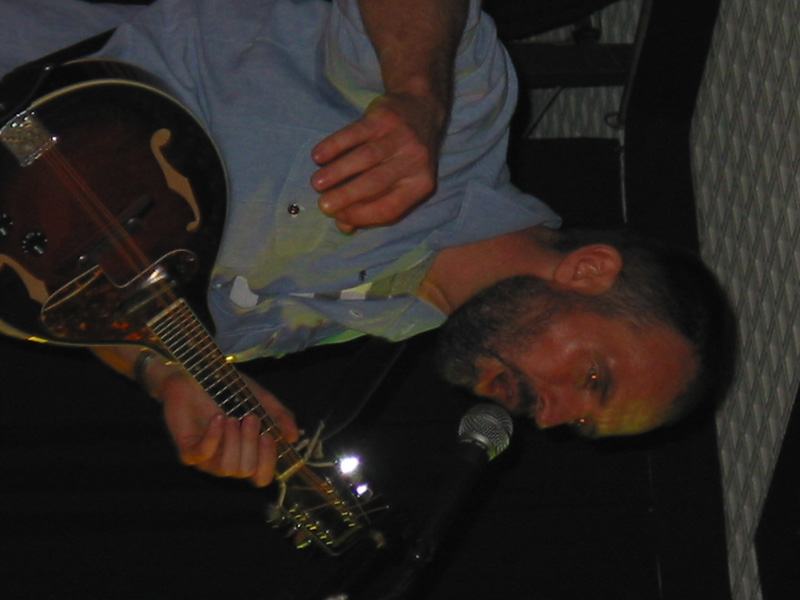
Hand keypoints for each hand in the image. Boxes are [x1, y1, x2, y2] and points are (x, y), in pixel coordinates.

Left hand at [157, 369, 298, 486]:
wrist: (196, 375)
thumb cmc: (228, 390)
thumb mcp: (261, 399)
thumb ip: (280, 417)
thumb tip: (293, 438)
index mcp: (248, 453)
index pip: (262, 477)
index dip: (268, 462)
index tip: (268, 437)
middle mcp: (229, 461)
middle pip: (246, 472)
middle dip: (251, 443)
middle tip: (250, 418)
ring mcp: (208, 459)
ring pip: (227, 468)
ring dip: (233, 441)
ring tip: (231, 417)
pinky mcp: (188, 451)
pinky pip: (202, 455)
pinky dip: (214, 436)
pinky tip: (218, 419)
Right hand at [311, 93, 445, 231]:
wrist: (421, 108)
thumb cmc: (403, 155)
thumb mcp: (397, 181)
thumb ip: (372, 205)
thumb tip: (344, 227)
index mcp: (421, 184)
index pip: (390, 207)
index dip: (363, 215)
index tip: (339, 217)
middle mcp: (415, 161)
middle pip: (376, 183)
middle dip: (347, 196)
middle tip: (323, 205)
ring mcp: (401, 137)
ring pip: (365, 158)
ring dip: (338, 172)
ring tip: (316, 183)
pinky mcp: (385, 117)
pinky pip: (356, 133)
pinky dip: (336, 145)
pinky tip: (318, 156)